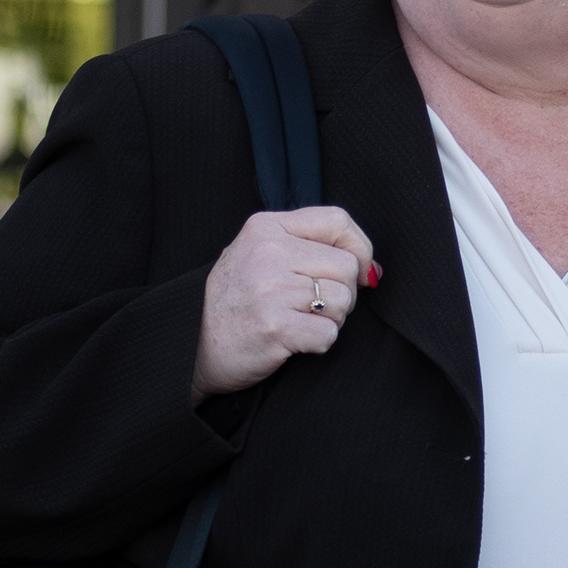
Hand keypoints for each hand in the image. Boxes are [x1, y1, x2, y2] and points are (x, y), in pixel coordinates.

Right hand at [191, 206, 376, 403]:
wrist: (194, 346)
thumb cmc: (236, 301)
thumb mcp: (260, 254)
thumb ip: (310, 248)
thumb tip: (373, 268)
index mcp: (266, 227)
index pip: (338, 221)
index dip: (360, 248)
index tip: (359, 270)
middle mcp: (267, 252)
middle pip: (346, 265)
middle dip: (342, 292)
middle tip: (314, 306)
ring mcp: (270, 290)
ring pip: (342, 301)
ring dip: (330, 319)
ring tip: (299, 321)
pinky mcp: (276, 327)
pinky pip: (329, 334)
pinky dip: (318, 343)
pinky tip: (294, 340)